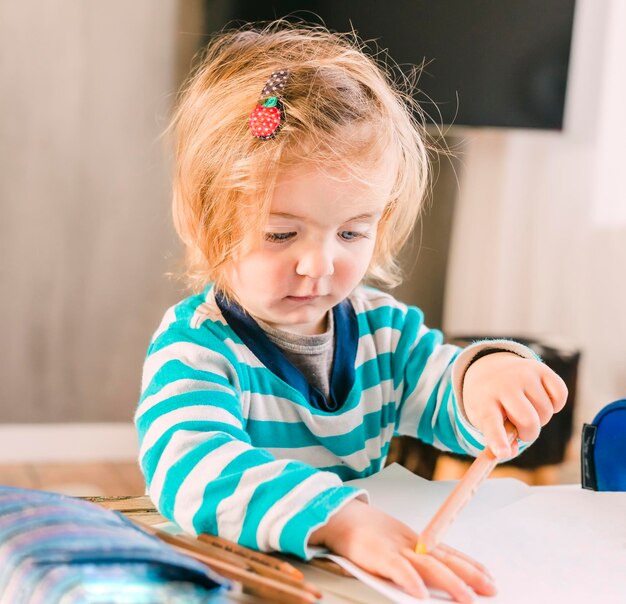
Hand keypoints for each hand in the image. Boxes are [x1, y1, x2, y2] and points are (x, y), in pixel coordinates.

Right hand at [309, 499, 496, 602]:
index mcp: (416, 541)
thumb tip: (431, 583)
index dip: (471, 565)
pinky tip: (420, 594)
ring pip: (428, 565)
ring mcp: (395, 549)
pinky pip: (397, 569)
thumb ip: (414, 561)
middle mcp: (411, 544)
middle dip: (470, 575)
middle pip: (445, 559)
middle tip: (491, 589)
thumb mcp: (396, 544)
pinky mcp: (378, 555)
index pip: (449, 553)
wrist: (340, 517)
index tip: (490, 577)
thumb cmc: (368, 535)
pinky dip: (409, 580)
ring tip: (467, 598)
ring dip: (450, 582)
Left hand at [463, 352, 567, 458]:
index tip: (502, 453)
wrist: (489, 368)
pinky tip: (541, 400)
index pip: (490, 422)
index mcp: (484, 400)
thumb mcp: (483, 420)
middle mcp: (503, 385)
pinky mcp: (540, 368)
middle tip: (521, 430)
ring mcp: (522, 375)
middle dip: (529, 434)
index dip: (497, 439)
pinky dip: (556, 405)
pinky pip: (560, 395)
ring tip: (528, 410)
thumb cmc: (488, 401)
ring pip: (546, 411)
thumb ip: (497, 439)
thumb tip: (510, 451)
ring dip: (541, 419)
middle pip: (528, 421)